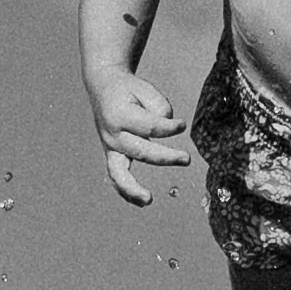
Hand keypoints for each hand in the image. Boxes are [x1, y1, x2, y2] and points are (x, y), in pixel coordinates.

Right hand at [95, 79, 192, 209]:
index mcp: (120, 115)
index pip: (150, 127)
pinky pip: (116, 178)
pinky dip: (126, 192)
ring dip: (134, 188)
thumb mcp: (144, 88)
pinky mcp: (111, 156)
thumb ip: (159, 106)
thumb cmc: (129, 89)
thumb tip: (168, 126)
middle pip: (141, 151)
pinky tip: (142, 201)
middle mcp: (112, 134)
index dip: (169, 128)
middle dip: (166, 157)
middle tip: (187, 159)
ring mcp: (110, 148)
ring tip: (149, 199)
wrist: (104, 87)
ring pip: (120, 173)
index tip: (182, 125)